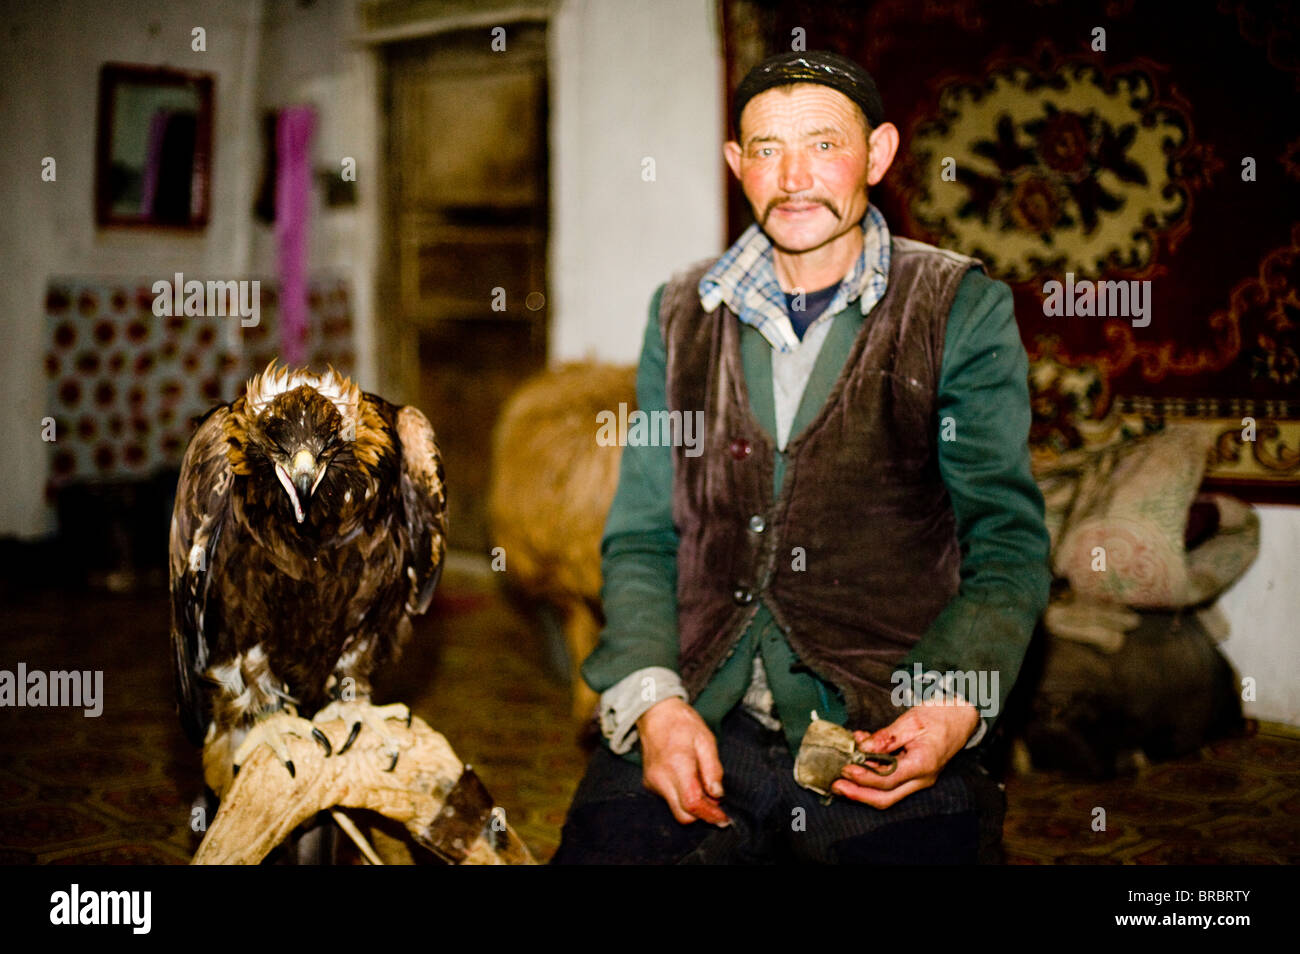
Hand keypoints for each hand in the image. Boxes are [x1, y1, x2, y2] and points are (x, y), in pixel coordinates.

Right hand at [636, 698, 730, 826]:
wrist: (655, 713)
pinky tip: (689, 781)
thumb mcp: (706, 740)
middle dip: (702, 814)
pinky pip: (668, 800)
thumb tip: (717, 794)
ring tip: (703, 785)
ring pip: (675, 809)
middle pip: (683, 815)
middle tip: (717, 804)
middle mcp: (661, 778)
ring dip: (692, 805)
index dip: (710, 815)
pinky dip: (682, 797)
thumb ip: (713, 769)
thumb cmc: (682, 723)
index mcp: (678, 765)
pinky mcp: (649, 783)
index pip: (693, 803)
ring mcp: (652, 782)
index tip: (723, 818)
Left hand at [831, 700, 979, 808]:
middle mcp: (922, 778)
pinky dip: (872, 777)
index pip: (889, 780)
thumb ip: (886, 737)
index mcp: (923, 764)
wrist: (960, 718)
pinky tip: (857, 763)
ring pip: (887, 795)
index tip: (845, 768)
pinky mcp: (913, 775)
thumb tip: (863, 747)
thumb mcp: (910, 720)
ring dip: (862, 790)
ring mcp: (918, 780)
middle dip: (859, 795)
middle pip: (886, 798)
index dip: (864, 777)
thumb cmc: (939, 716)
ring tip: (841, 780)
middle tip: (836, 785)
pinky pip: (890, 783)